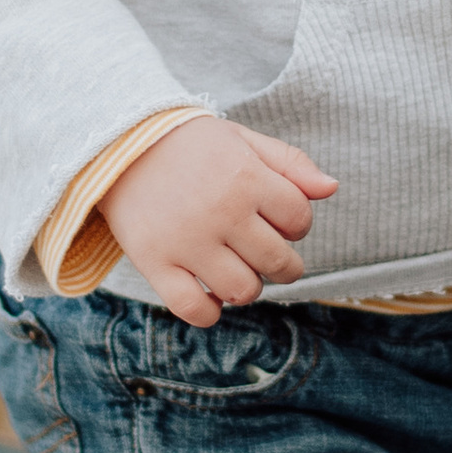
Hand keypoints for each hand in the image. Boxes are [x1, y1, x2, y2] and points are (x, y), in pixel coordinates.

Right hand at [103, 115, 335, 324]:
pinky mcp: (155, 262)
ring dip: (249, 288)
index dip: (296, 224)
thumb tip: (331, 188)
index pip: (299, 219)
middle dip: (282, 264)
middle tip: (266, 255)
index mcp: (247, 178)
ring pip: (243, 290)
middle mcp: (222, 212)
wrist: (120, 145)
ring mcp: (188, 241)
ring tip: (238, 271)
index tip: (277, 221)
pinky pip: (194, 309)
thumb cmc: (190, 146)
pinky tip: (210, 295)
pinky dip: (209, 312)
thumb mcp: (243, 140)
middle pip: (278, 261)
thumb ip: (290, 163)